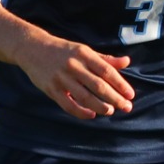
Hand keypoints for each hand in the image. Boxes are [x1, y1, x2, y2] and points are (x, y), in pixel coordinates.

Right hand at [17, 35, 134, 119]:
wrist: (32, 48)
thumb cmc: (63, 50)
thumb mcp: (84, 50)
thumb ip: (105, 59)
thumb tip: (126, 61)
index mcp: (84, 54)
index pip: (106, 71)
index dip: (120, 84)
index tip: (131, 95)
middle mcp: (73, 65)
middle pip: (98, 86)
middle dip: (115, 98)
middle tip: (127, 107)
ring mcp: (61, 78)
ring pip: (85, 97)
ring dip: (101, 106)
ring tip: (111, 111)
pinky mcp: (51, 89)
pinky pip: (68, 105)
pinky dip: (81, 112)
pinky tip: (92, 115)